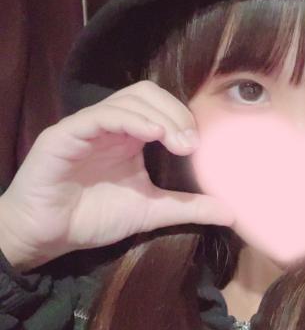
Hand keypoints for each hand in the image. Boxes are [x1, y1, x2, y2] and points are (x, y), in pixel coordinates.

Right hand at [0, 81, 234, 269]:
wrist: (48, 236)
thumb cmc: (93, 217)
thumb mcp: (150, 211)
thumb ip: (187, 207)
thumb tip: (231, 212)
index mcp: (129, 136)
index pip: (161, 106)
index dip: (184, 117)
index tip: (200, 145)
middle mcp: (110, 125)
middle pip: (147, 94)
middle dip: (175, 112)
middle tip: (191, 143)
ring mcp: (87, 126)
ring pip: (126, 99)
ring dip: (158, 115)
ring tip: (177, 140)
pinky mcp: (66, 134)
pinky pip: (99, 116)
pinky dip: (128, 120)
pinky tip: (151, 134)